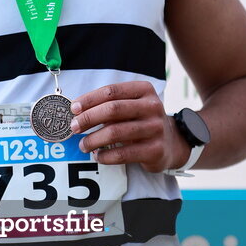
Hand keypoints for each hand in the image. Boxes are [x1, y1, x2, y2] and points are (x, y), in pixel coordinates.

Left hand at [69, 80, 190, 173]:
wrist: (171, 143)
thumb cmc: (141, 121)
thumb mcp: (131, 106)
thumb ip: (109, 104)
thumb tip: (77, 110)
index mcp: (144, 90)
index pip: (111, 91)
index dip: (89, 99)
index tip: (73, 108)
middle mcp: (152, 106)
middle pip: (113, 110)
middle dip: (88, 118)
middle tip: (74, 127)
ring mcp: (156, 128)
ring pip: (115, 132)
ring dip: (93, 140)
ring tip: (83, 145)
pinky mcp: (155, 150)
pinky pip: (124, 153)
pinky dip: (106, 155)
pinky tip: (98, 156)